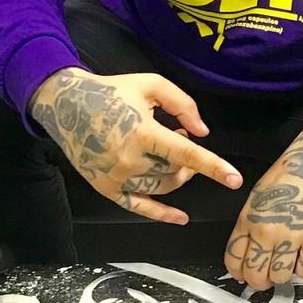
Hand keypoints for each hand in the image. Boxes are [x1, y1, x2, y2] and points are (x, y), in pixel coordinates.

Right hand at [29, 67, 242, 223]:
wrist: (66, 103)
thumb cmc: (112, 91)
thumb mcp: (151, 84)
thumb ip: (182, 104)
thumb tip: (202, 132)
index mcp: (142, 132)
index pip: (185, 154)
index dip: (213, 166)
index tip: (235, 180)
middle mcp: (129, 160)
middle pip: (175, 172)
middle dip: (188, 160)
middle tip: (180, 136)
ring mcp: (115, 177)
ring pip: (161, 188)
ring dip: (176, 175)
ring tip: (169, 152)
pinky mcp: (105, 188)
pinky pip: (138, 208)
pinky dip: (162, 214)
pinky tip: (181, 217)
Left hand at [224, 129, 302, 290]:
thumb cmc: (287, 176)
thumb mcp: (256, 198)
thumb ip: (249, 225)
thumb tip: (247, 252)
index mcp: (248, 219)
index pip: (233, 260)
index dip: (238, 273)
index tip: (243, 275)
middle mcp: (266, 232)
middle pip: (255, 275)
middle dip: (259, 282)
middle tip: (266, 277)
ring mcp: (291, 237)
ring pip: (280, 277)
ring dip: (282, 276)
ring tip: (286, 266)